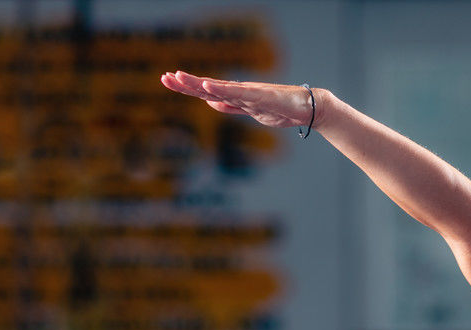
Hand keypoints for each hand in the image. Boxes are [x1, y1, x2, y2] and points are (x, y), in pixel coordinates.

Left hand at [160, 70, 318, 127]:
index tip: (168, 80)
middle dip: (185, 83)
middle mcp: (238, 91)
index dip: (186, 86)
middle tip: (164, 77)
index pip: (205, 90)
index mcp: (234, 96)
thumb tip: (211, 103)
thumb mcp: (249, 111)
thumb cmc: (281, 109)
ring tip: (178, 77)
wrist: (305, 108)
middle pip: (207, 87)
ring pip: (218, 87)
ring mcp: (248, 93)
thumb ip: (230, 107)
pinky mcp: (259, 97)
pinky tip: (208, 86)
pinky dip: (221, 90)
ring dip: (197, 83)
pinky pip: (237, 94)